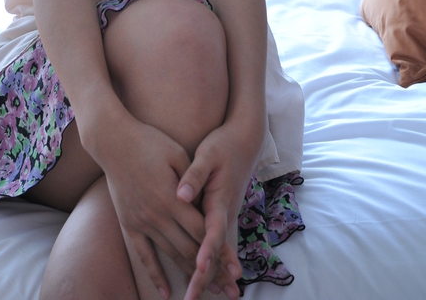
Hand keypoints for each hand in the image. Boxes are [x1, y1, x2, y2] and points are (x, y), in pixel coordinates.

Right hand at [95, 114, 240, 298]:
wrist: (113, 142)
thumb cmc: (149, 142)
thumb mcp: (177, 154)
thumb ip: (192, 181)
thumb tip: (205, 204)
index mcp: (172, 199)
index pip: (202, 232)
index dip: (221, 252)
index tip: (235, 269)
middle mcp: (157, 216)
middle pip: (190, 250)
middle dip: (212, 273)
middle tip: (230, 291)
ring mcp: (142, 222)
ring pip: (170, 255)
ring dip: (190, 276)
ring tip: (207, 294)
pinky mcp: (129, 223)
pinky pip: (143, 254)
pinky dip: (155, 274)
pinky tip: (165, 292)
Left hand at [176, 122, 263, 299]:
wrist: (245, 141)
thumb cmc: (223, 146)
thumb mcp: (208, 154)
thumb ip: (195, 175)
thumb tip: (181, 194)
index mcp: (219, 199)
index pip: (212, 230)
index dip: (207, 251)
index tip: (199, 269)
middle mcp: (224, 212)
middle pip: (216, 250)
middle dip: (206, 276)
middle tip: (192, 299)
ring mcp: (225, 216)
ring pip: (217, 251)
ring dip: (211, 276)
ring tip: (200, 298)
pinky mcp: (222, 215)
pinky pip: (216, 244)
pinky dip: (212, 263)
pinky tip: (207, 278)